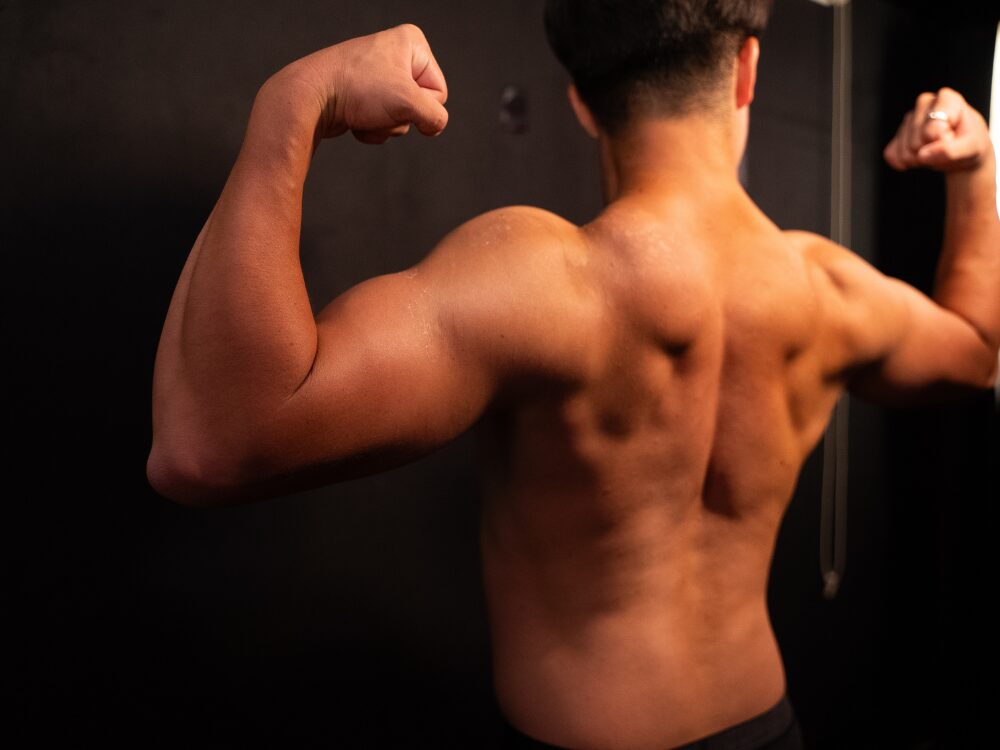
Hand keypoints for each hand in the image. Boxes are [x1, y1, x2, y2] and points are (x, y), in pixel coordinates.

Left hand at [269, 24, 448, 144]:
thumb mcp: (408, 101)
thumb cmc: (357, 88)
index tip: (398, 100)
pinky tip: (355, 119)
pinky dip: (372, 127)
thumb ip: (435, 116)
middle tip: (379, 106)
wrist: (310, 97)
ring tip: (364, 112)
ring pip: (401, 117)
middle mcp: (396, 54)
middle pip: (420, 105)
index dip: (421, 106)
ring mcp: (378, 75)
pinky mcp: (363, 94)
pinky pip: (382, 120)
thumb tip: (434, 126)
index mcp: (412, 43)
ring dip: (385, 125)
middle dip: (400, 117)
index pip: (439, 91)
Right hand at [883, 87, 992, 172]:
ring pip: (904, 150)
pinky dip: (904, 163)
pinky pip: (891, 154)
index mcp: (946, 99)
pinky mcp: (898, 134)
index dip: (942, 141)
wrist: (962, 151)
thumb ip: (951, 151)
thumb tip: (923, 154)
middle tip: (944, 148)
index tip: (954, 137)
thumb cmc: (969, 143)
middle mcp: (925, 104)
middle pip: (916, 141)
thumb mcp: (972, 148)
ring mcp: (909, 118)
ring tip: (934, 151)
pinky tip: (919, 158)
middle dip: (930, 152)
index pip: (932, 129)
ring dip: (919, 159)